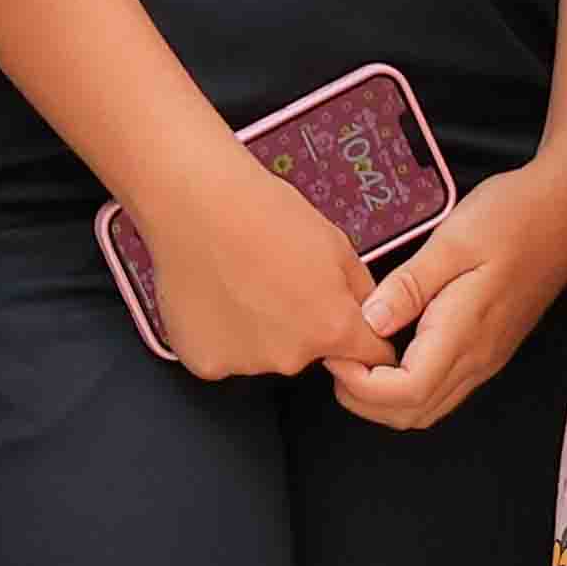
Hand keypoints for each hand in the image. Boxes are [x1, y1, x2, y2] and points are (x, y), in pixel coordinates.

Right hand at [123, 146, 390, 385]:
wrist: (197, 201)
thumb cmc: (264, 212)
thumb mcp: (337, 244)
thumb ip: (361, 292)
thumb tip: (370, 316)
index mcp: (332, 327)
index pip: (369, 358)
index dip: (363, 340)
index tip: (347, 325)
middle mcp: (291, 358)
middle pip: (310, 355)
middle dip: (302, 327)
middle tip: (277, 281)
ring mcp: (244, 364)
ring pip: (265, 354)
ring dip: (260, 331)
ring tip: (240, 283)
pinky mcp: (205, 363)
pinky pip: (225, 355)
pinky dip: (222, 335)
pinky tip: (215, 296)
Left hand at [335, 160, 566, 429]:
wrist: (565, 211)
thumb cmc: (514, 218)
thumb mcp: (453, 241)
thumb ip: (409, 286)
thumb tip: (369, 322)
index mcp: (463, 333)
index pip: (404, 393)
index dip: (360, 386)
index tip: (336, 352)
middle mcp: (477, 358)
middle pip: (412, 414)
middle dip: (363, 400)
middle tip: (336, 356)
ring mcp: (485, 358)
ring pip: (427, 408)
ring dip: (384, 398)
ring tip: (356, 356)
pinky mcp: (488, 350)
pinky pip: (442, 390)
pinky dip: (406, 388)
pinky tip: (389, 352)